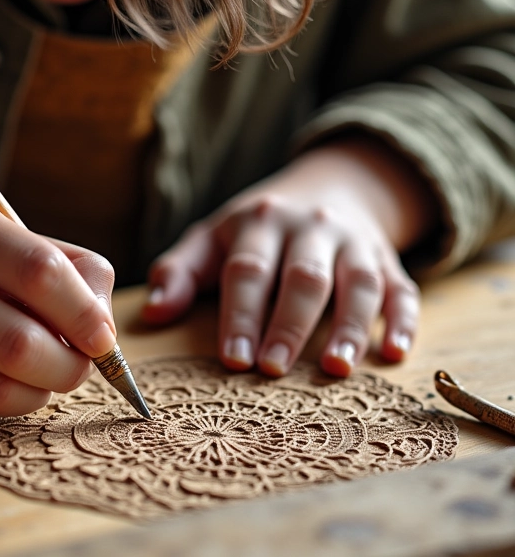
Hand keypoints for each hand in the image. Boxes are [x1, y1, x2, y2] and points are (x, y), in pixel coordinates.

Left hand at [142, 137, 436, 376]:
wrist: (330, 187)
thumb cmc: (258, 228)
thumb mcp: (214, 237)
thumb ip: (180, 271)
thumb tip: (153, 314)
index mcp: (261, 223)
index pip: (249, 268)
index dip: (240, 312)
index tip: (233, 357)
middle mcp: (311, 228)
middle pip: (303, 276)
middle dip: (288, 323)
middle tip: (272, 368)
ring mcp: (354, 243)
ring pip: (357, 282)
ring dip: (349, 326)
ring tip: (335, 368)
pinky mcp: (388, 261)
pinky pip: (402, 288)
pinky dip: (403, 319)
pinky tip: (395, 353)